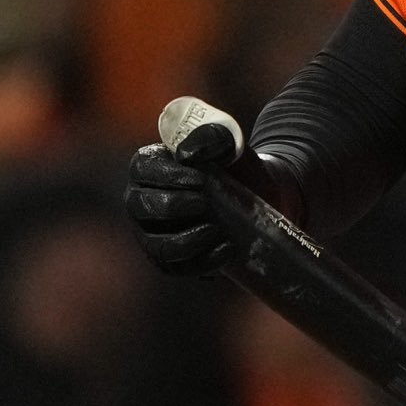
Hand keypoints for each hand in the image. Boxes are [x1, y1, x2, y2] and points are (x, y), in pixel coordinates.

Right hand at [124, 97, 244, 275]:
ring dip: (185, 241)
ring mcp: (155, 234)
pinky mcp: (175, 260)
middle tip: (204, 203)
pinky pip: (178, 268)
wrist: (265, 194)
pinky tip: (227, 248)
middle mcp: (144, 201)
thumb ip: (213, 137)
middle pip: (140, 208)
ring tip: (216, 230)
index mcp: (151, 166)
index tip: (200, 178)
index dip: (166, 176)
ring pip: (156, 246)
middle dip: (172, 207)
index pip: (142, 169)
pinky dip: (202, 261)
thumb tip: (188, 154)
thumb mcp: (232, 144)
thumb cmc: (239, 166)